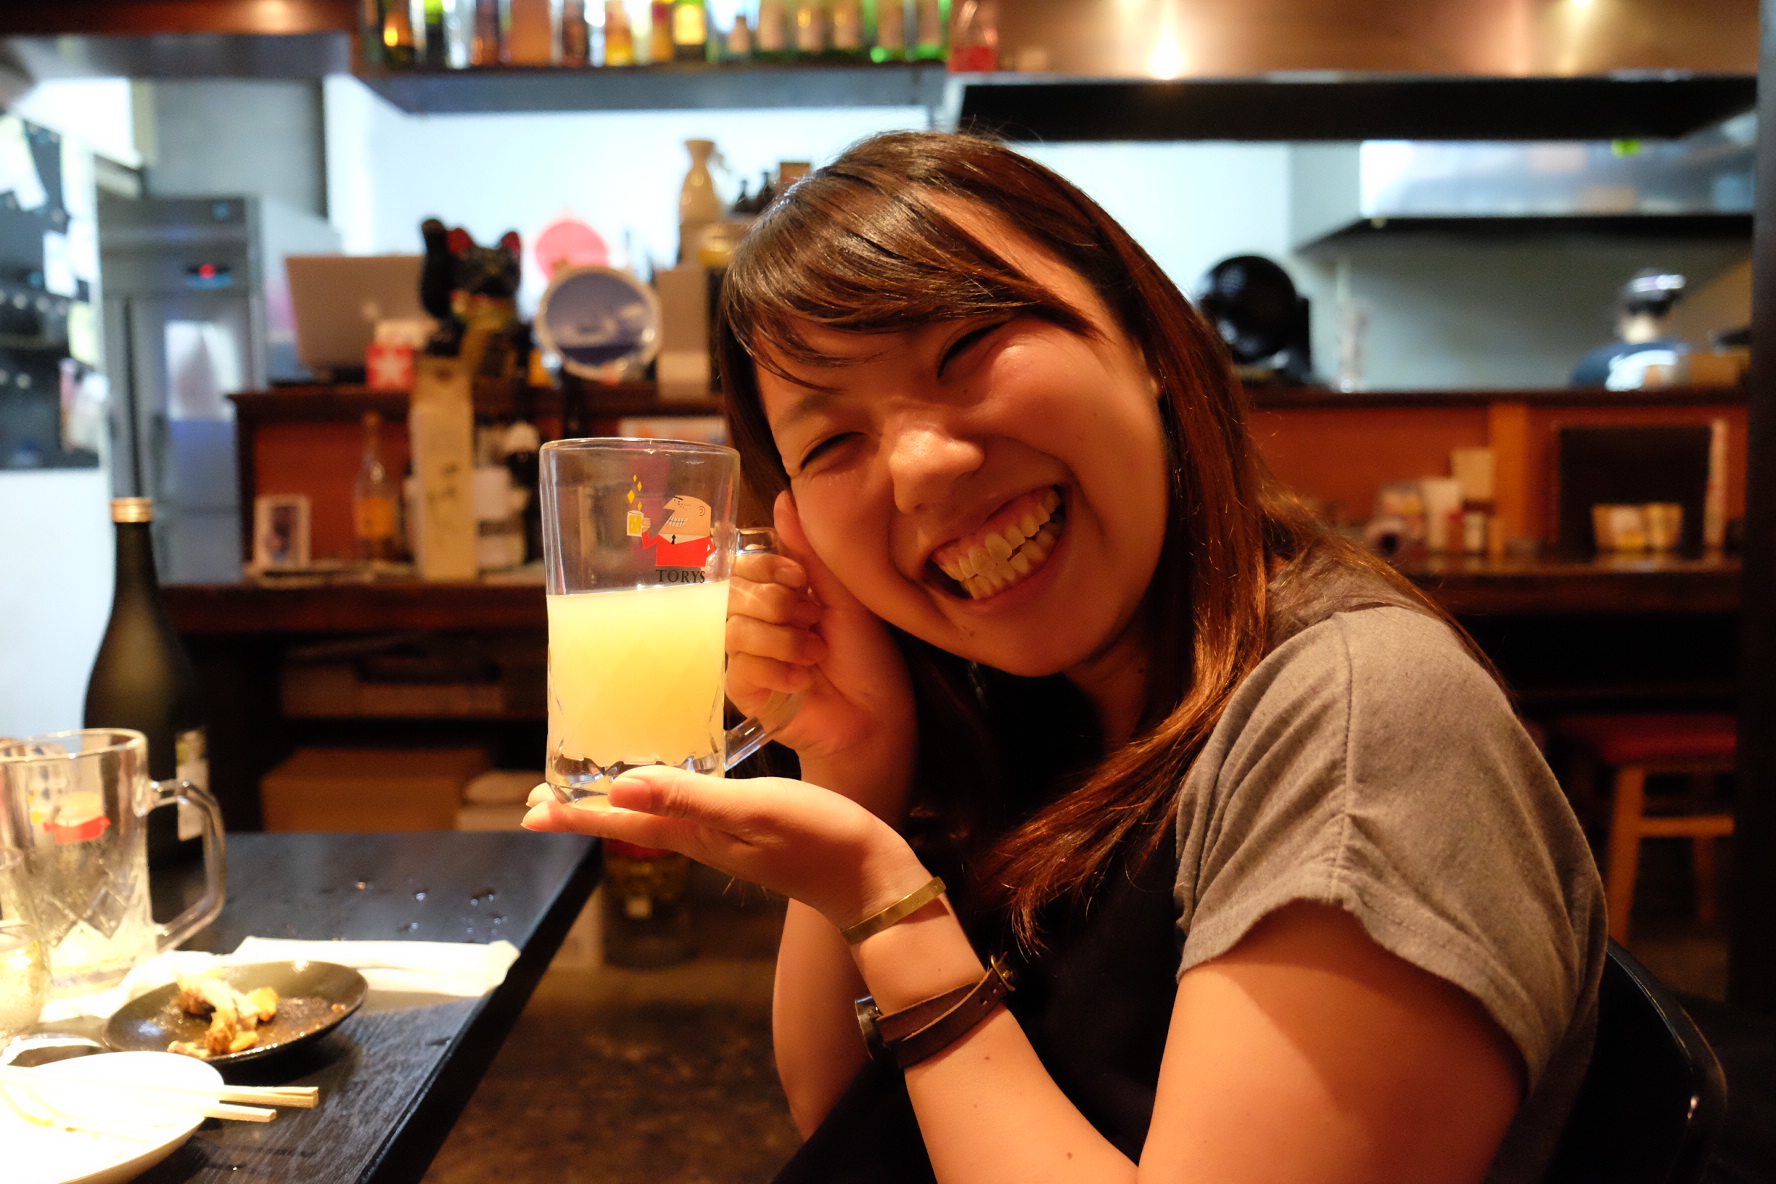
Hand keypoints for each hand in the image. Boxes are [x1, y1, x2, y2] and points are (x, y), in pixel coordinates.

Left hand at [523, 767, 930, 929]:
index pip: (618, 821)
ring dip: (620, 799)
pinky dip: (663, 792)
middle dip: (586, 805)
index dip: (572, 811)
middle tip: (543, 793)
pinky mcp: (746, 829)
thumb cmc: (816, 839)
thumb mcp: (749, 811)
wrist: (870, 876)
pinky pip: (688, 809)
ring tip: (593, 782)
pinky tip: (669, 779)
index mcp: (691, 833)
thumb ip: (687, 797)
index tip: (528, 805)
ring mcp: (722, 836)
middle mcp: (698, 837)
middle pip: (628, 820)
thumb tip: (618, 785)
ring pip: (655, 815)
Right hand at [726, 492, 916, 814]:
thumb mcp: (845, 596)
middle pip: (729, 592)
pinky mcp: (743, 693)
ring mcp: (745, 657)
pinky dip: (776, 668)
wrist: (877, 718)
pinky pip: (738, 668)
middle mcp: (754, 621)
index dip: (766, 564)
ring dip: (781, 638)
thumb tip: (783, 498)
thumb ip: (810, 553)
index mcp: (776, 592)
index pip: (743, 562)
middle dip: (776, 602)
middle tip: (813, 617)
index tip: (801, 577)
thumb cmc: (866, 657)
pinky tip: (803, 679)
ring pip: (732, 629)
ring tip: (816, 651)